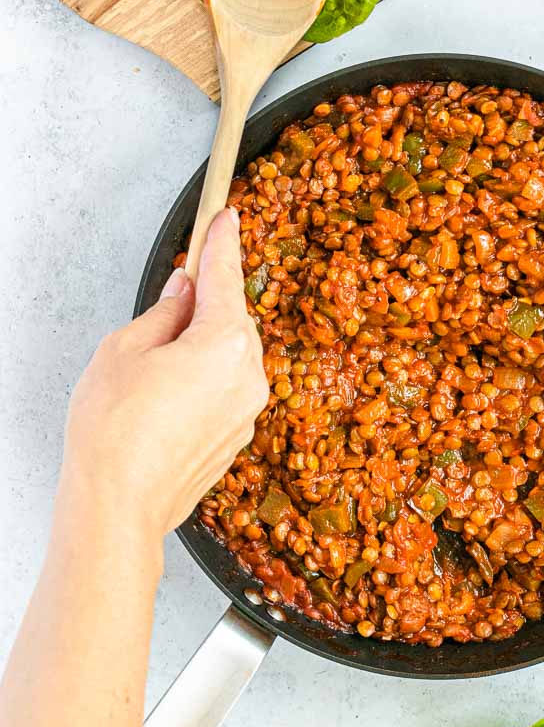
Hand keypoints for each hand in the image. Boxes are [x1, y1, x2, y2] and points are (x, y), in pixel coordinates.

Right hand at [62, 208, 266, 539]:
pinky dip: (206, 376)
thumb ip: (163, 313)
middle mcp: (248, 375)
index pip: (226, 277)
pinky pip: (227, 387)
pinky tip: (168, 390)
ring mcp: (246, 410)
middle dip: (207, 301)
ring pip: (231, 354)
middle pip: (233, 317)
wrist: (118, 509)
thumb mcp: (124, 351)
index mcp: (225, 344)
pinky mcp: (236, 436)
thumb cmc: (113, 432)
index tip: (226, 217)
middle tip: (175, 294)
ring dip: (203, 343)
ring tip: (156, 359)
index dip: (222, 242)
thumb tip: (182, 294)